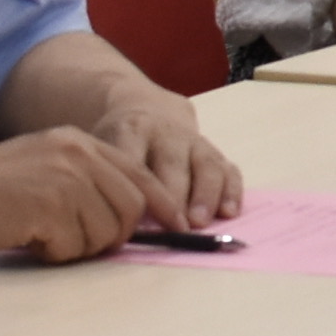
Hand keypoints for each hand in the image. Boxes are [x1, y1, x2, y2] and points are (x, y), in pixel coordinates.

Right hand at [0, 127, 169, 264]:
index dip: (163, 205)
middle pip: (132, 208)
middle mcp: (80, 154)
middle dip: (114, 235)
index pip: (141, 175)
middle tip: (78, 242)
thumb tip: (128, 216)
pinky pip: (74, 247)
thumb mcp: (43, 165)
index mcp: (81, 142)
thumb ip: (85, 180)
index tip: (180, 227)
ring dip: (79, 247)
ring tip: (43, 236)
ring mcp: (66, 179)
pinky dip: (55, 253)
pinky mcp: (49, 208)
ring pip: (106, 232)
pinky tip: (28, 239)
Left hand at [89, 87, 246, 228]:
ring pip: (206, 164)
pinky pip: (228, 168)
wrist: (145, 109)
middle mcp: (166, 133)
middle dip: (176, 196)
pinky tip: (229, 212)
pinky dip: (231, 190)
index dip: (140, 192)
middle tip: (176, 227)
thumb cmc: (118, 142)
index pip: (137, 162)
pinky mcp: (213, 150)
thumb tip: (114, 223)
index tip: (141, 222)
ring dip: (205, 195)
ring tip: (201, 222)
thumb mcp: (104, 148)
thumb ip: (110, 177)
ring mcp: (194, 140)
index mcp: (131, 130)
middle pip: (173, 164)